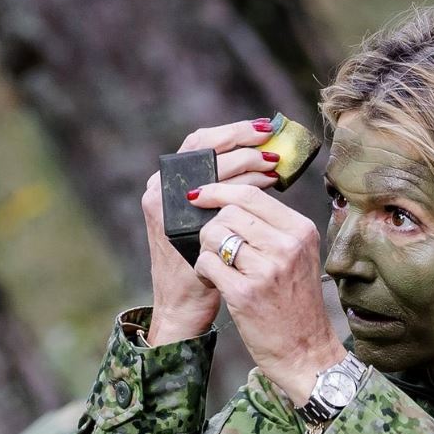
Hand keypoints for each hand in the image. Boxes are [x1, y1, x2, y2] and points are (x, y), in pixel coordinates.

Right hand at [141, 120, 280, 344]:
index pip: (199, 142)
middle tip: (272, 142)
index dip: (231, 131)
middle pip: (204, 147)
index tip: (263, 128)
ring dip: (248, 161)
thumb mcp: (207, 221)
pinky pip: (217, 195)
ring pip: (212, 167)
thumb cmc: (202, 263)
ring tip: (274, 164)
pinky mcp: (177, 224)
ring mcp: (165, 205)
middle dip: (242, 140)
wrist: (183, 305)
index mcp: (165, 182)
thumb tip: (263, 161)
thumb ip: (222, 193)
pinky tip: (267, 186)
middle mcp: (160, 189)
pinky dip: (245, 186)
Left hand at [191, 183, 345, 403]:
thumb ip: (274, 227)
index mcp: (301, 231)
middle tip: (216, 248)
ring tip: (217, 266)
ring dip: (206, 248)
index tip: (200, 194)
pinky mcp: (245, 293)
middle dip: (213, 227)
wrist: (304, 351)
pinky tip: (212, 281)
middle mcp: (287, 246)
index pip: (251, 195)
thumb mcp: (299, 257)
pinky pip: (207, 262)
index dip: (220, 190)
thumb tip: (230, 198)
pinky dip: (203, 270)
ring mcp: (266, 270)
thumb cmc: (295, 304)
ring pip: (214, 235)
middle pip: (229, 212)